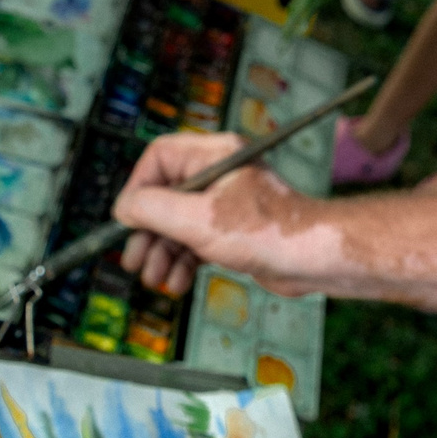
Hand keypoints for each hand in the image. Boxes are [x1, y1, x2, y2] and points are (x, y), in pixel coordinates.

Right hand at [114, 132, 313, 296]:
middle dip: (147, 232)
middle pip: (164, 196)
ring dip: (162, 253)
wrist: (312, 260)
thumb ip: (153, 209)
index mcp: (215, 154)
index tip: (127, 219)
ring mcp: (225, 204)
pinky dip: (182, 262)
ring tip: (155, 278)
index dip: (138, 188)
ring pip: (178, 224)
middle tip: (133, 260)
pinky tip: (176, 283)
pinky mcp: (232, 231)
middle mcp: (219, 174)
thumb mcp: (198, 219)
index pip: (159, 158)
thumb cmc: (267, 231)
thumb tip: (124, 208)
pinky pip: (195, 242)